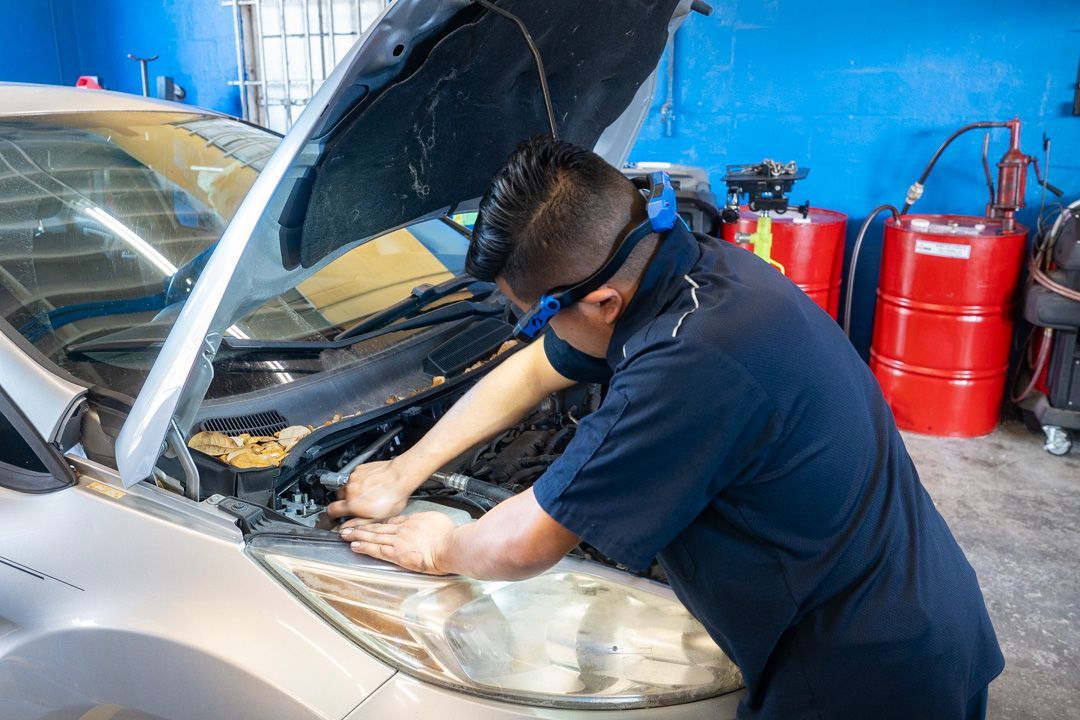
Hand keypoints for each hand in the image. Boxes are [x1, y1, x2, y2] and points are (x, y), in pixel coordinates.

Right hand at [325, 459, 414, 521]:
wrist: (401, 476)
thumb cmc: (394, 496)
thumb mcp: (378, 517)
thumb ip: (359, 524)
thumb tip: (346, 528)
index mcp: (352, 504)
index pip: (331, 510)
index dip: (332, 515)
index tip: (335, 516)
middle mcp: (350, 490)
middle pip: (339, 498)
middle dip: (345, 502)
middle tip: (358, 505)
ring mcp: (354, 478)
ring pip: (347, 487)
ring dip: (353, 491)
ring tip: (367, 493)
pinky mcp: (359, 469)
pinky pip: (355, 477)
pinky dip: (360, 481)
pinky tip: (371, 484)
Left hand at [339, 512, 455, 574]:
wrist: (449, 545)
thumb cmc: (448, 535)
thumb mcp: (437, 519)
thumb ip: (426, 520)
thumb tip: (424, 522)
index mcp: (413, 521)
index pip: (392, 521)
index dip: (379, 523)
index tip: (371, 524)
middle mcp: (402, 529)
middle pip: (378, 527)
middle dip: (362, 526)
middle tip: (347, 526)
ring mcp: (398, 541)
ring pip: (374, 536)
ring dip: (358, 535)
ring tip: (345, 534)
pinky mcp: (397, 554)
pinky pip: (377, 549)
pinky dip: (365, 547)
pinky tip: (355, 545)